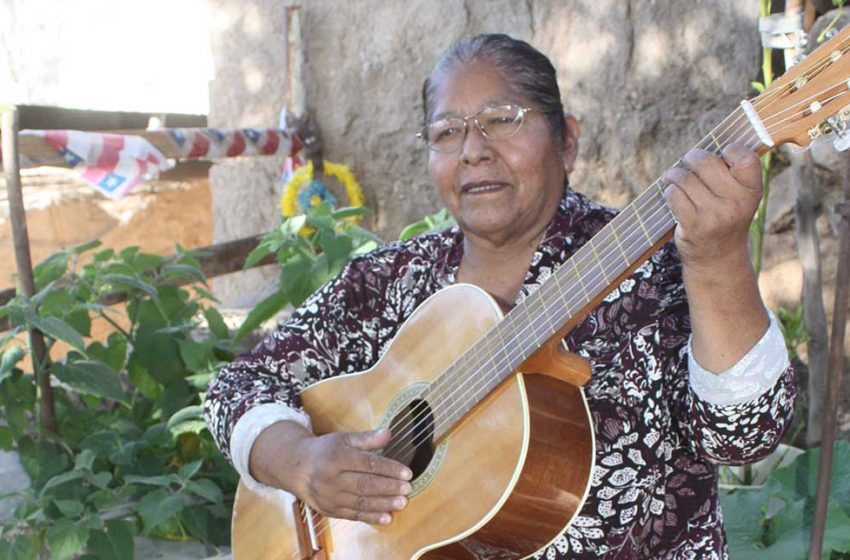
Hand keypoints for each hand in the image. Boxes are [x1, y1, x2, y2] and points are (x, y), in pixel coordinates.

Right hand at [250, 422, 412, 524]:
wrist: (298, 468)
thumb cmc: (326, 451)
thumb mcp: (345, 439)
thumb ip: (368, 438)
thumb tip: (389, 433)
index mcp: (337, 457)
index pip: (367, 464)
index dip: (389, 469)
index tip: (407, 473)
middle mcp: (331, 478)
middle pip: (365, 484)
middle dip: (388, 488)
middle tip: (408, 489)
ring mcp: (330, 497)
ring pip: (360, 502)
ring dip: (383, 504)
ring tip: (402, 503)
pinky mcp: (330, 510)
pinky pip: (354, 515)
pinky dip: (371, 517)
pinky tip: (387, 517)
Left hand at [661, 143, 762, 270]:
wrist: (718, 257)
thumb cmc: (725, 216)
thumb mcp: (739, 196)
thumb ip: (731, 171)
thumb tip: (710, 141)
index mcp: (752, 191)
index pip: (744, 157)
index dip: (730, 150)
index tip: (721, 155)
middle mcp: (737, 202)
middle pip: (705, 162)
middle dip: (692, 158)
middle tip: (688, 162)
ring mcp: (715, 215)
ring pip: (684, 178)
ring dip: (674, 175)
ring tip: (673, 178)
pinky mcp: (694, 224)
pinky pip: (674, 194)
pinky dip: (669, 191)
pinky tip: (672, 194)